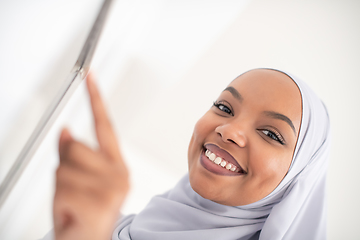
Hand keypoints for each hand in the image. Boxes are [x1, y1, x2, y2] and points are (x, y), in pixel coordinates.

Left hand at [53, 73, 128, 239]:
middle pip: (75, 146)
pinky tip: (72, 212)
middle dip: (64, 166)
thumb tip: (66, 130)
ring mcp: (111, 188)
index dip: (96, 99)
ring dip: (60, 186)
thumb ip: (73, 153)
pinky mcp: (99, 201)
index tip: (91, 77)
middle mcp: (118, 174)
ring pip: (65, 166)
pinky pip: (62, 187)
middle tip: (72, 189)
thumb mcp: (77, 179)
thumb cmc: (83, 214)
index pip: (104, 126)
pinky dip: (59, 201)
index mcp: (115, 166)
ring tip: (73, 203)